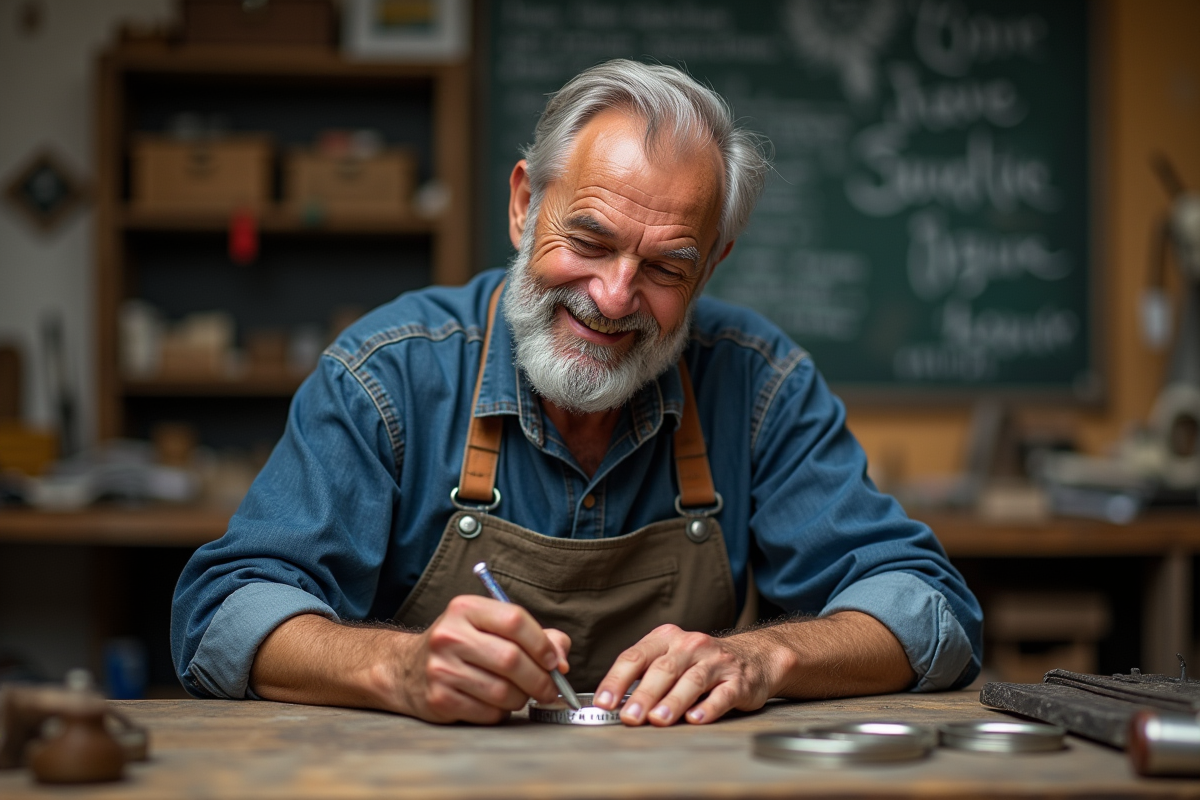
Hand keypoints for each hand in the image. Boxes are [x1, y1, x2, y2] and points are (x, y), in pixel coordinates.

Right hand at [398, 594, 570, 723]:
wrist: (405, 669)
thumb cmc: (461, 646)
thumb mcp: (490, 627)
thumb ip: (534, 636)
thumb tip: (563, 661)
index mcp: (465, 609)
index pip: (515, 620)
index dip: (543, 644)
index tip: (556, 661)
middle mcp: (450, 636)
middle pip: (511, 659)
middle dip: (540, 679)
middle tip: (550, 689)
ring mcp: (441, 669)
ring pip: (503, 691)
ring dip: (522, 698)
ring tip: (520, 695)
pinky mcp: (439, 700)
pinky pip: (488, 713)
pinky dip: (501, 712)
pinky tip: (495, 704)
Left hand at [591, 624, 779, 726]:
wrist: (753, 657)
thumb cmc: (701, 663)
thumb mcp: (671, 658)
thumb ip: (645, 677)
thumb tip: (615, 706)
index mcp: (667, 639)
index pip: (635, 657)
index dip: (616, 680)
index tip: (604, 702)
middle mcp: (691, 645)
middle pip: (662, 669)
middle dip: (643, 694)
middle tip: (629, 717)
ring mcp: (716, 662)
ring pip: (691, 681)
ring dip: (673, 701)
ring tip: (658, 719)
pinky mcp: (738, 681)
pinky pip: (722, 695)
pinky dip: (708, 708)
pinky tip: (695, 719)